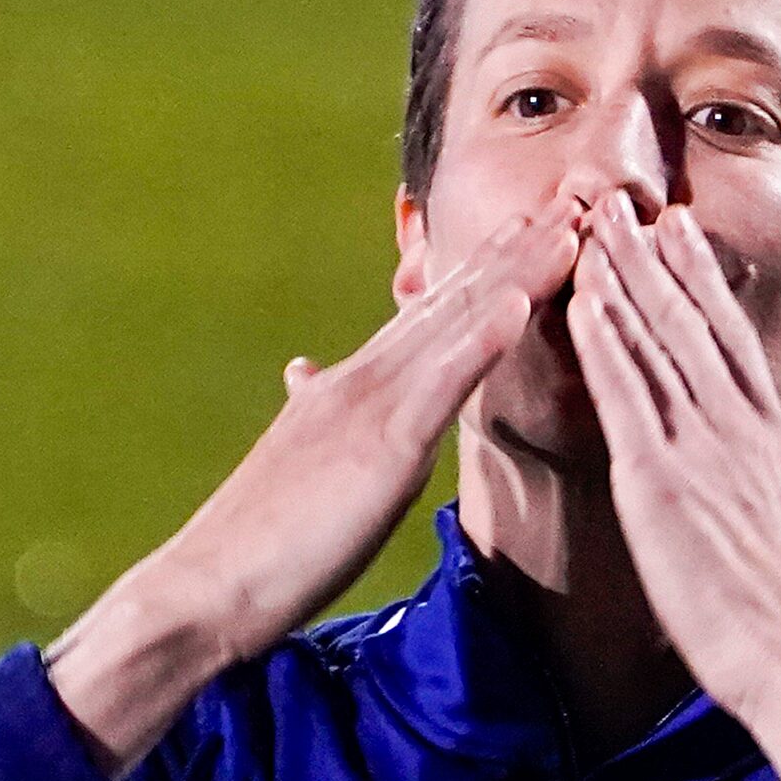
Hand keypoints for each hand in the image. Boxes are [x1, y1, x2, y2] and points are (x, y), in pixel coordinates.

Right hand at [48, 190, 583, 777]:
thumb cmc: (256, 546)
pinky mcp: (381, 446)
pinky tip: (520, 301)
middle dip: (517, 247)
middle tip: (574, 193)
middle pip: (454, 300)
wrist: (206, 587)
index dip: (484, 267)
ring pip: (457, 323)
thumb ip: (311, 410)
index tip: (533, 225)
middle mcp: (364, 379)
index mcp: (352, 388)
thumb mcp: (298, 461)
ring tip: (571, 222)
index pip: (430, 315)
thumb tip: (304, 372)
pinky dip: (482, 339)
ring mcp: (372, 405)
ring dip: (518, 270)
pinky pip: (441, 385)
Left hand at [566, 194, 780, 780]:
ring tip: (591, 222)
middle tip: (623, 197)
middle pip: (690, 320)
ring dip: (620, 277)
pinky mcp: (663, 481)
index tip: (678, 228)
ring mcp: (701, 448)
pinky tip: (583, 299)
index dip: (699, 279)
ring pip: (656, 342)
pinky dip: (606, 342)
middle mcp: (738, 426)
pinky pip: (628, 396)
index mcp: (772, 435)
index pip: (728, 338)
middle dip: (653, 255)